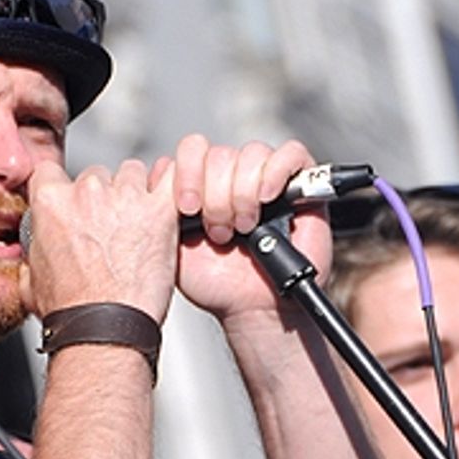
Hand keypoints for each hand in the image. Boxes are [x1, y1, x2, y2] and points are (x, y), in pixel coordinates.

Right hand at [20, 158, 177, 322]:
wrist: (104, 329)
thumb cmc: (72, 312)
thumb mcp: (32, 282)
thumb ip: (32, 256)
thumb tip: (32, 258)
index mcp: (51, 203)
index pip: (52, 173)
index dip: (62, 188)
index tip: (71, 204)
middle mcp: (87, 193)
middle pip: (97, 175)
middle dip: (103, 197)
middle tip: (109, 229)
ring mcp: (124, 198)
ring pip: (133, 174)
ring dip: (135, 194)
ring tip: (137, 226)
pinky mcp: (159, 210)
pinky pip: (170, 177)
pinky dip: (170, 186)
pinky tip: (165, 204)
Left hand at [156, 135, 332, 322]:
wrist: (251, 307)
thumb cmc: (217, 284)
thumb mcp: (172, 246)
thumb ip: (161, 208)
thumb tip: (159, 173)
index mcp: (203, 186)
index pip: (191, 151)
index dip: (187, 175)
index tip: (188, 209)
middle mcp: (232, 178)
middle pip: (220, 154)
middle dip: (216, 196)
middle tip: (220, 231)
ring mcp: (265, 178)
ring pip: (251, 154)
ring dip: (243, 193)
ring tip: (244, 227)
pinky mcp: (300, 183)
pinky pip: (290, 154)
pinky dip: (276, 173)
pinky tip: (266, 199)